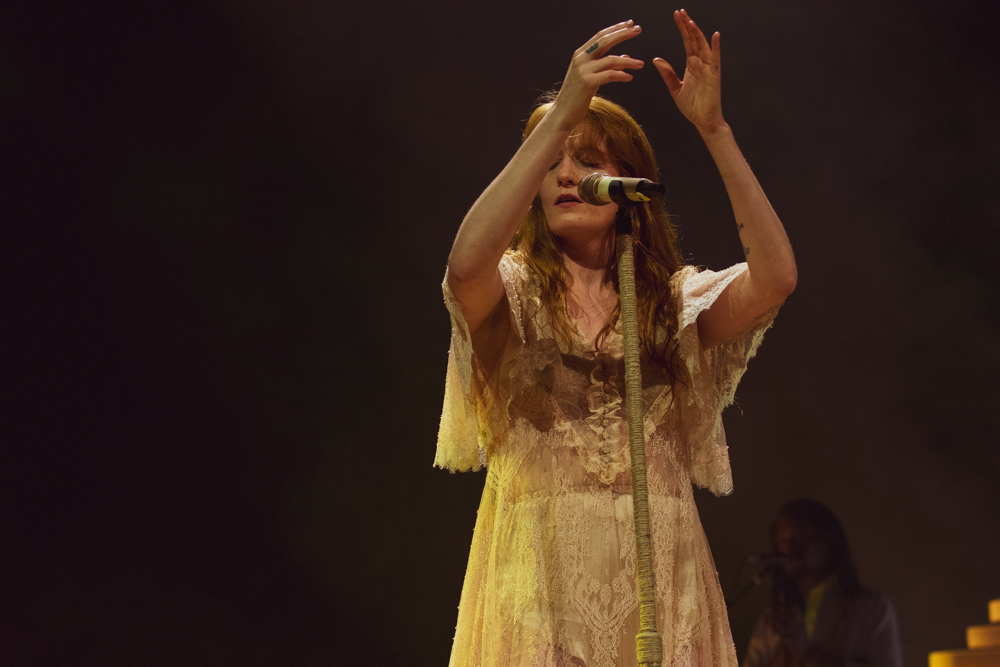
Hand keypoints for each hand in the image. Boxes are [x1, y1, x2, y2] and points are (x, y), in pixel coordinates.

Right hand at [549, 21, 643, 131]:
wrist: (563, 113)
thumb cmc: (577, 96)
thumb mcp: (592, 76)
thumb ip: (605, 65)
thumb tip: (625, 57)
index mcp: (580, 54)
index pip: (600, 36)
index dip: (616, 28)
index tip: (630, 24)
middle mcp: (580, 59)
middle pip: (605, 41)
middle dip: (623, 34)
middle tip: (638, 29)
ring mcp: (583, 70)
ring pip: (611, 60)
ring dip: (629, 62)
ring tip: (640, 64)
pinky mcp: (587, 83)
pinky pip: (610, 75)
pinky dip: (622, 75)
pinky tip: (629, 78)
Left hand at [653, 9, 723, 131]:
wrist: (703, 121)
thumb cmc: (692, 106)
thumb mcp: (675, 89)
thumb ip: (667, 74)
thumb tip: (656, 60)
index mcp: (691, 65)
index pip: (686, 42)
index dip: (682, 29)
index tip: (677, 16)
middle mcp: (700, 64)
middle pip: (694, 40)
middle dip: (687, 26)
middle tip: (680, 12)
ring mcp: (708, 69)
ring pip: (703, 47)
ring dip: (697, 33)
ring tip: (690, 21)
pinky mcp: (714, 77)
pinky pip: (716, 60)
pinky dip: (716, 47)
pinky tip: (715, 35)